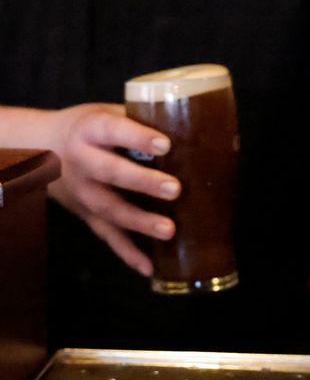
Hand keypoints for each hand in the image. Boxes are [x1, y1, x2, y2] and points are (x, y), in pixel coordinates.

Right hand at [47, 103, 181, 275]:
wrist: (38, 147)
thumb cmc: (90, 127)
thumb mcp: (107, 112)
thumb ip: (143, 117)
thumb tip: (200, 123)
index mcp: (91, 129)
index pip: (113, 130)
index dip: (138, 137)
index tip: (165, 145)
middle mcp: (82, 161)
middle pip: (110, 172)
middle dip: (143, 182)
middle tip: (176, 189)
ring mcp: (82, 192)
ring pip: (109, 209)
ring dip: (140, 222)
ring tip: (170, 231)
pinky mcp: (85, 215)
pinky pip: (106, 236)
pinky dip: (127, 253)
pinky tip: (149, 267)